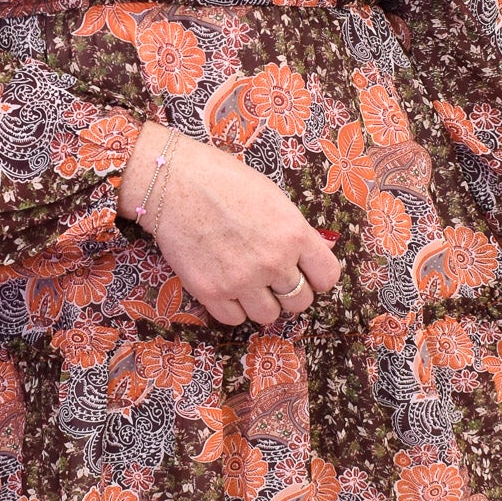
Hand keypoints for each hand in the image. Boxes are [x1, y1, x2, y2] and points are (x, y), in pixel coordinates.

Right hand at [118, 122, 340, 327]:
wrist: (173, 182)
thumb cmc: (223, 180)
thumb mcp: (273, 197)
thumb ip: (296, 230)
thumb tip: (319, 251)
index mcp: (294, 233)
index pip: (327, 277)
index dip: (317, 277)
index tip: (305, 273)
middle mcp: (273, 261)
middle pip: (300, 302)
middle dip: (289, 292)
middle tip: (272, 278)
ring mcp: (242, 280)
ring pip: (268, 316)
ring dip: (261, 303)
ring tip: (246, 282)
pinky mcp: (211, 292)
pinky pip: (234, 319)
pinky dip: (232, 308)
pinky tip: (225, 286)